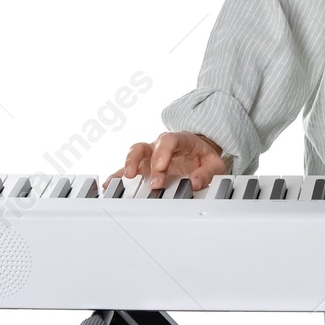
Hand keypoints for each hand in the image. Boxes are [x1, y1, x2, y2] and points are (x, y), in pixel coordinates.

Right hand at [102, 130, 230, 191]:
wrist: (199, 150)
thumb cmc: (204, 156)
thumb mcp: (214, 163)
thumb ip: (207, 172)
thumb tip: (195, 182)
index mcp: (180, 140)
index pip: (169, 140)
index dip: (163, 152)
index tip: (161, 167)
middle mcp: (161, 145)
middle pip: (147, 146)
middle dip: (146, 163)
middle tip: (152, 182)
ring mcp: (150, 154)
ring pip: (135, 152)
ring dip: (128, 164)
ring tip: (126, 178)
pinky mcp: (143, 164)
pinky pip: (127, 167)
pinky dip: (118, 175)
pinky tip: (110, 184)